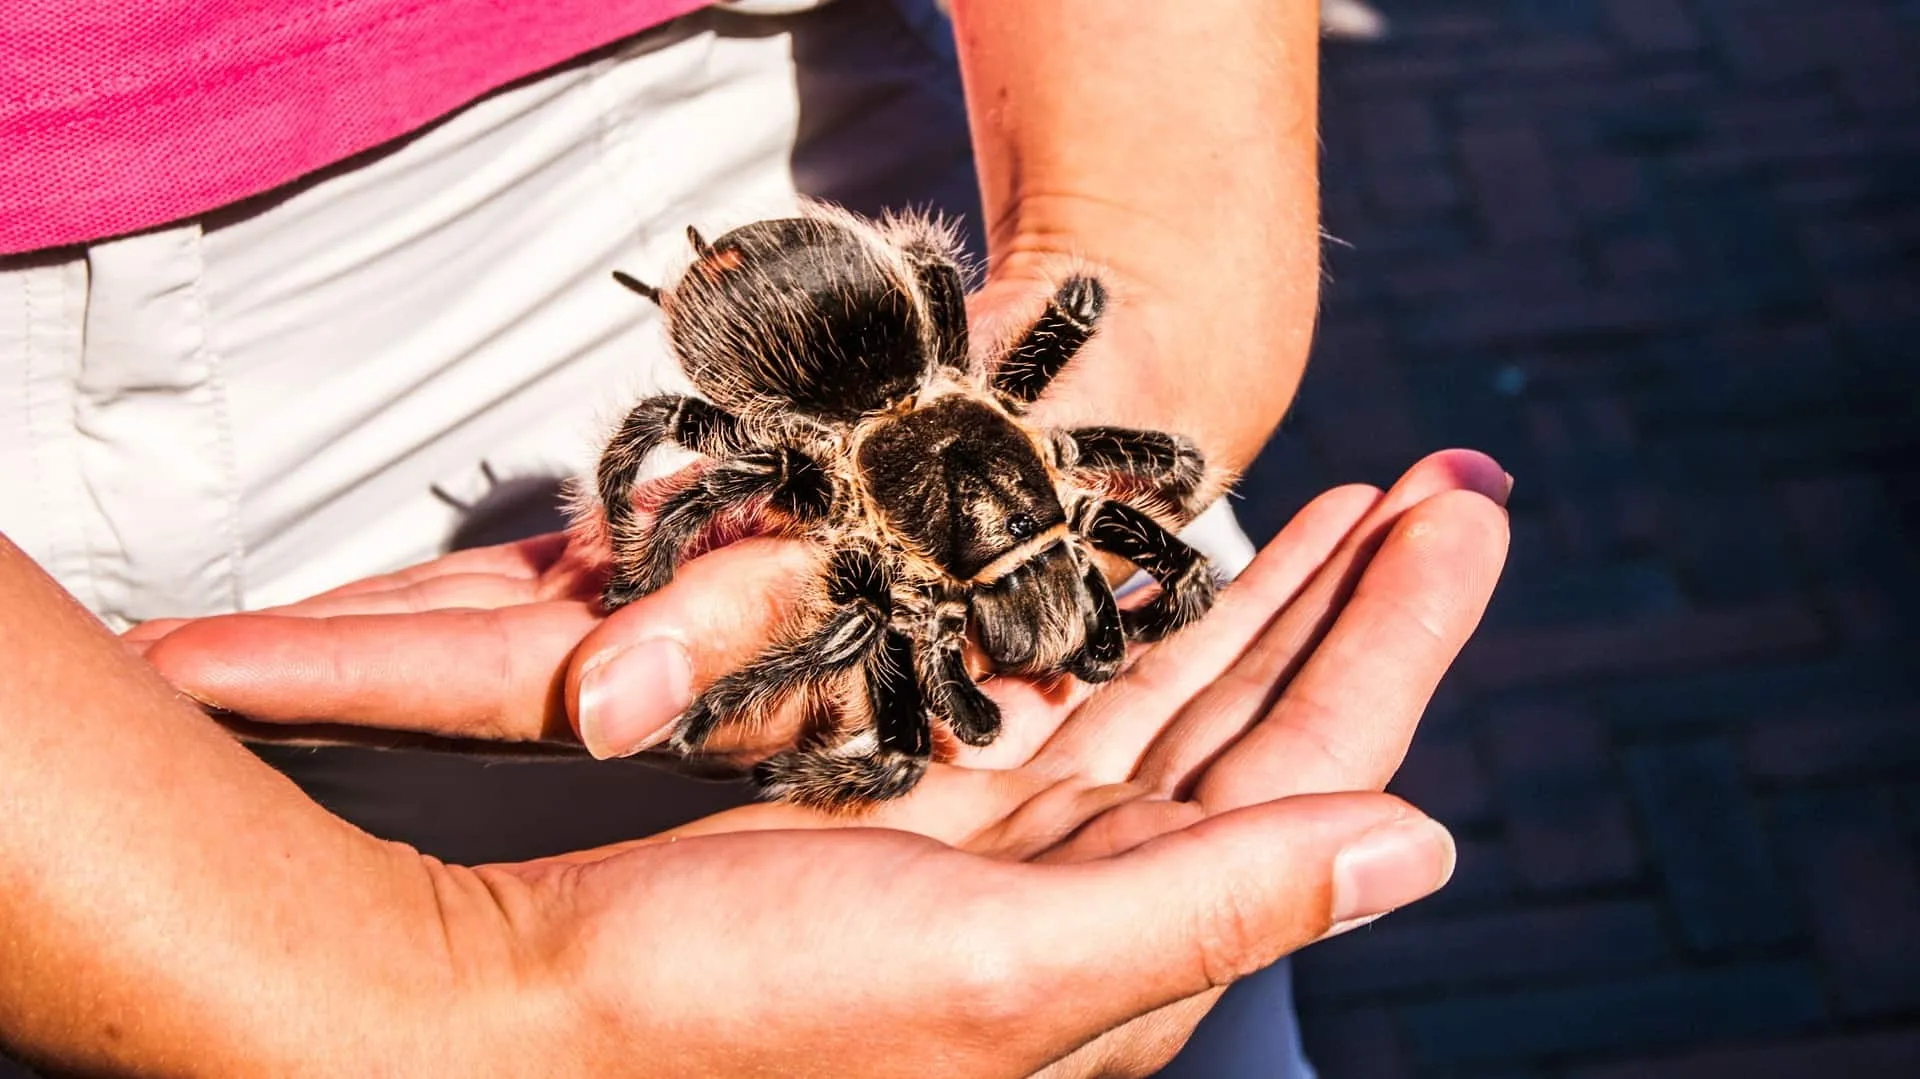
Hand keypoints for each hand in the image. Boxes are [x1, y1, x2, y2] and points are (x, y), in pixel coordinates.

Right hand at [137, 448, 1509, 1074]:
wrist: (537, 1016)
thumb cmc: (736, 1014)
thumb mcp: (1000, 969)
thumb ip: (1213, 902)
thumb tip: (1424, 844)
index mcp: (1137, 955)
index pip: (1313, 774)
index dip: (1397, 641)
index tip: (1466, 509)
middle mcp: (1098, 912)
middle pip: (1269, 730)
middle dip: (1360, 603)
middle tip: (1448, 481)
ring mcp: (1018, 860)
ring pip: (1181, 704)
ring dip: (1265, 602)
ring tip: (1352, 503)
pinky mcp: (937, 814)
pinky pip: (1079, 703)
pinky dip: (1140, 629)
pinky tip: (1178, 578)